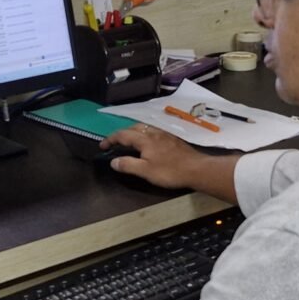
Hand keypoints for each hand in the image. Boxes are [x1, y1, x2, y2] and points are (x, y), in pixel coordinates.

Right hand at [101, 124, 240, 202]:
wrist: (196, 168)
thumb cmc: (169, 171)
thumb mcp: (145, 171)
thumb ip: (128, 165)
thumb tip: (113, 161)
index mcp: (144, 139)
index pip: (123, 135)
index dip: (110, 139)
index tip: (102, 146)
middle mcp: (153, 133)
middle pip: (133, 128)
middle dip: (122, 134)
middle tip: (115, 143)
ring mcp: (164, 134)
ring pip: (145, 128)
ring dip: (134, 133)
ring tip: (130, 142)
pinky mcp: (172, 139)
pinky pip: (153, 132)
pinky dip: (145, 135)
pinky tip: (148, 143)